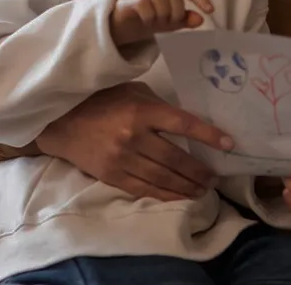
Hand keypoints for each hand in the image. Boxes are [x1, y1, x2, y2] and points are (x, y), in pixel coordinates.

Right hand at [36, 82, 233, 200]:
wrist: (62, 121)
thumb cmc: (104, 100)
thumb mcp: (136, 93)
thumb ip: (161, 108)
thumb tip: (191, 124)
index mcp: (143, 110)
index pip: (183, 123)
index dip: (208, 135)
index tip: (229, 144)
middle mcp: (133, 135)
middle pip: (175, 158)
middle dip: (198, 171)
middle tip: (215, 178)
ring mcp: (121, 158)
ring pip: (161, 177)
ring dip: (185, 186)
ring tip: (203, 190)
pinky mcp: (110, 175)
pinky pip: (142, 189)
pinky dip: (164, 194)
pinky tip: (179, 196)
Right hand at [111, 0, 212, 46]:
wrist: (122, 25)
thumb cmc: (150, 18)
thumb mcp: (171, 21)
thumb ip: (185, 19)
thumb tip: (200, 19)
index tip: (210, 11)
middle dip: (177, 11)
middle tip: (171, 23)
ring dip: (162, 12)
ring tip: (158, 23)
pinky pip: (143, 3)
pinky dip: (149, 15)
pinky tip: (147, 21)